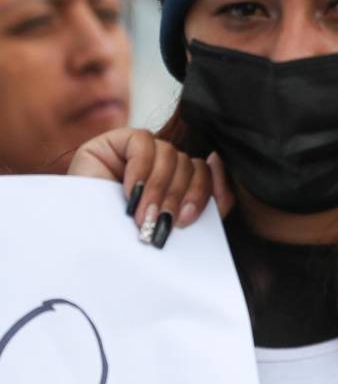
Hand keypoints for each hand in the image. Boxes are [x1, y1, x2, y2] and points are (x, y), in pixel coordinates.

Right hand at [68, 128, 235, 247]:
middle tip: (164, 223)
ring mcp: (140, 151)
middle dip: (179, 197)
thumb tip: (216, 159)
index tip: (191, 218)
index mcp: (177, 181)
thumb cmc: (122, 237)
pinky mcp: (116, 140)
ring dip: (158, 189)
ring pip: (171, 154)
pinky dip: (140, 169)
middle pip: (190, 165)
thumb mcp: (169, 223)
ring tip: (143, 215)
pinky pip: (143, 142)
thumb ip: (203, 201)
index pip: (205, 173)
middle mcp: (162, 163)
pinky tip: (130, 192)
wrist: (76, 243)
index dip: (206, 191)